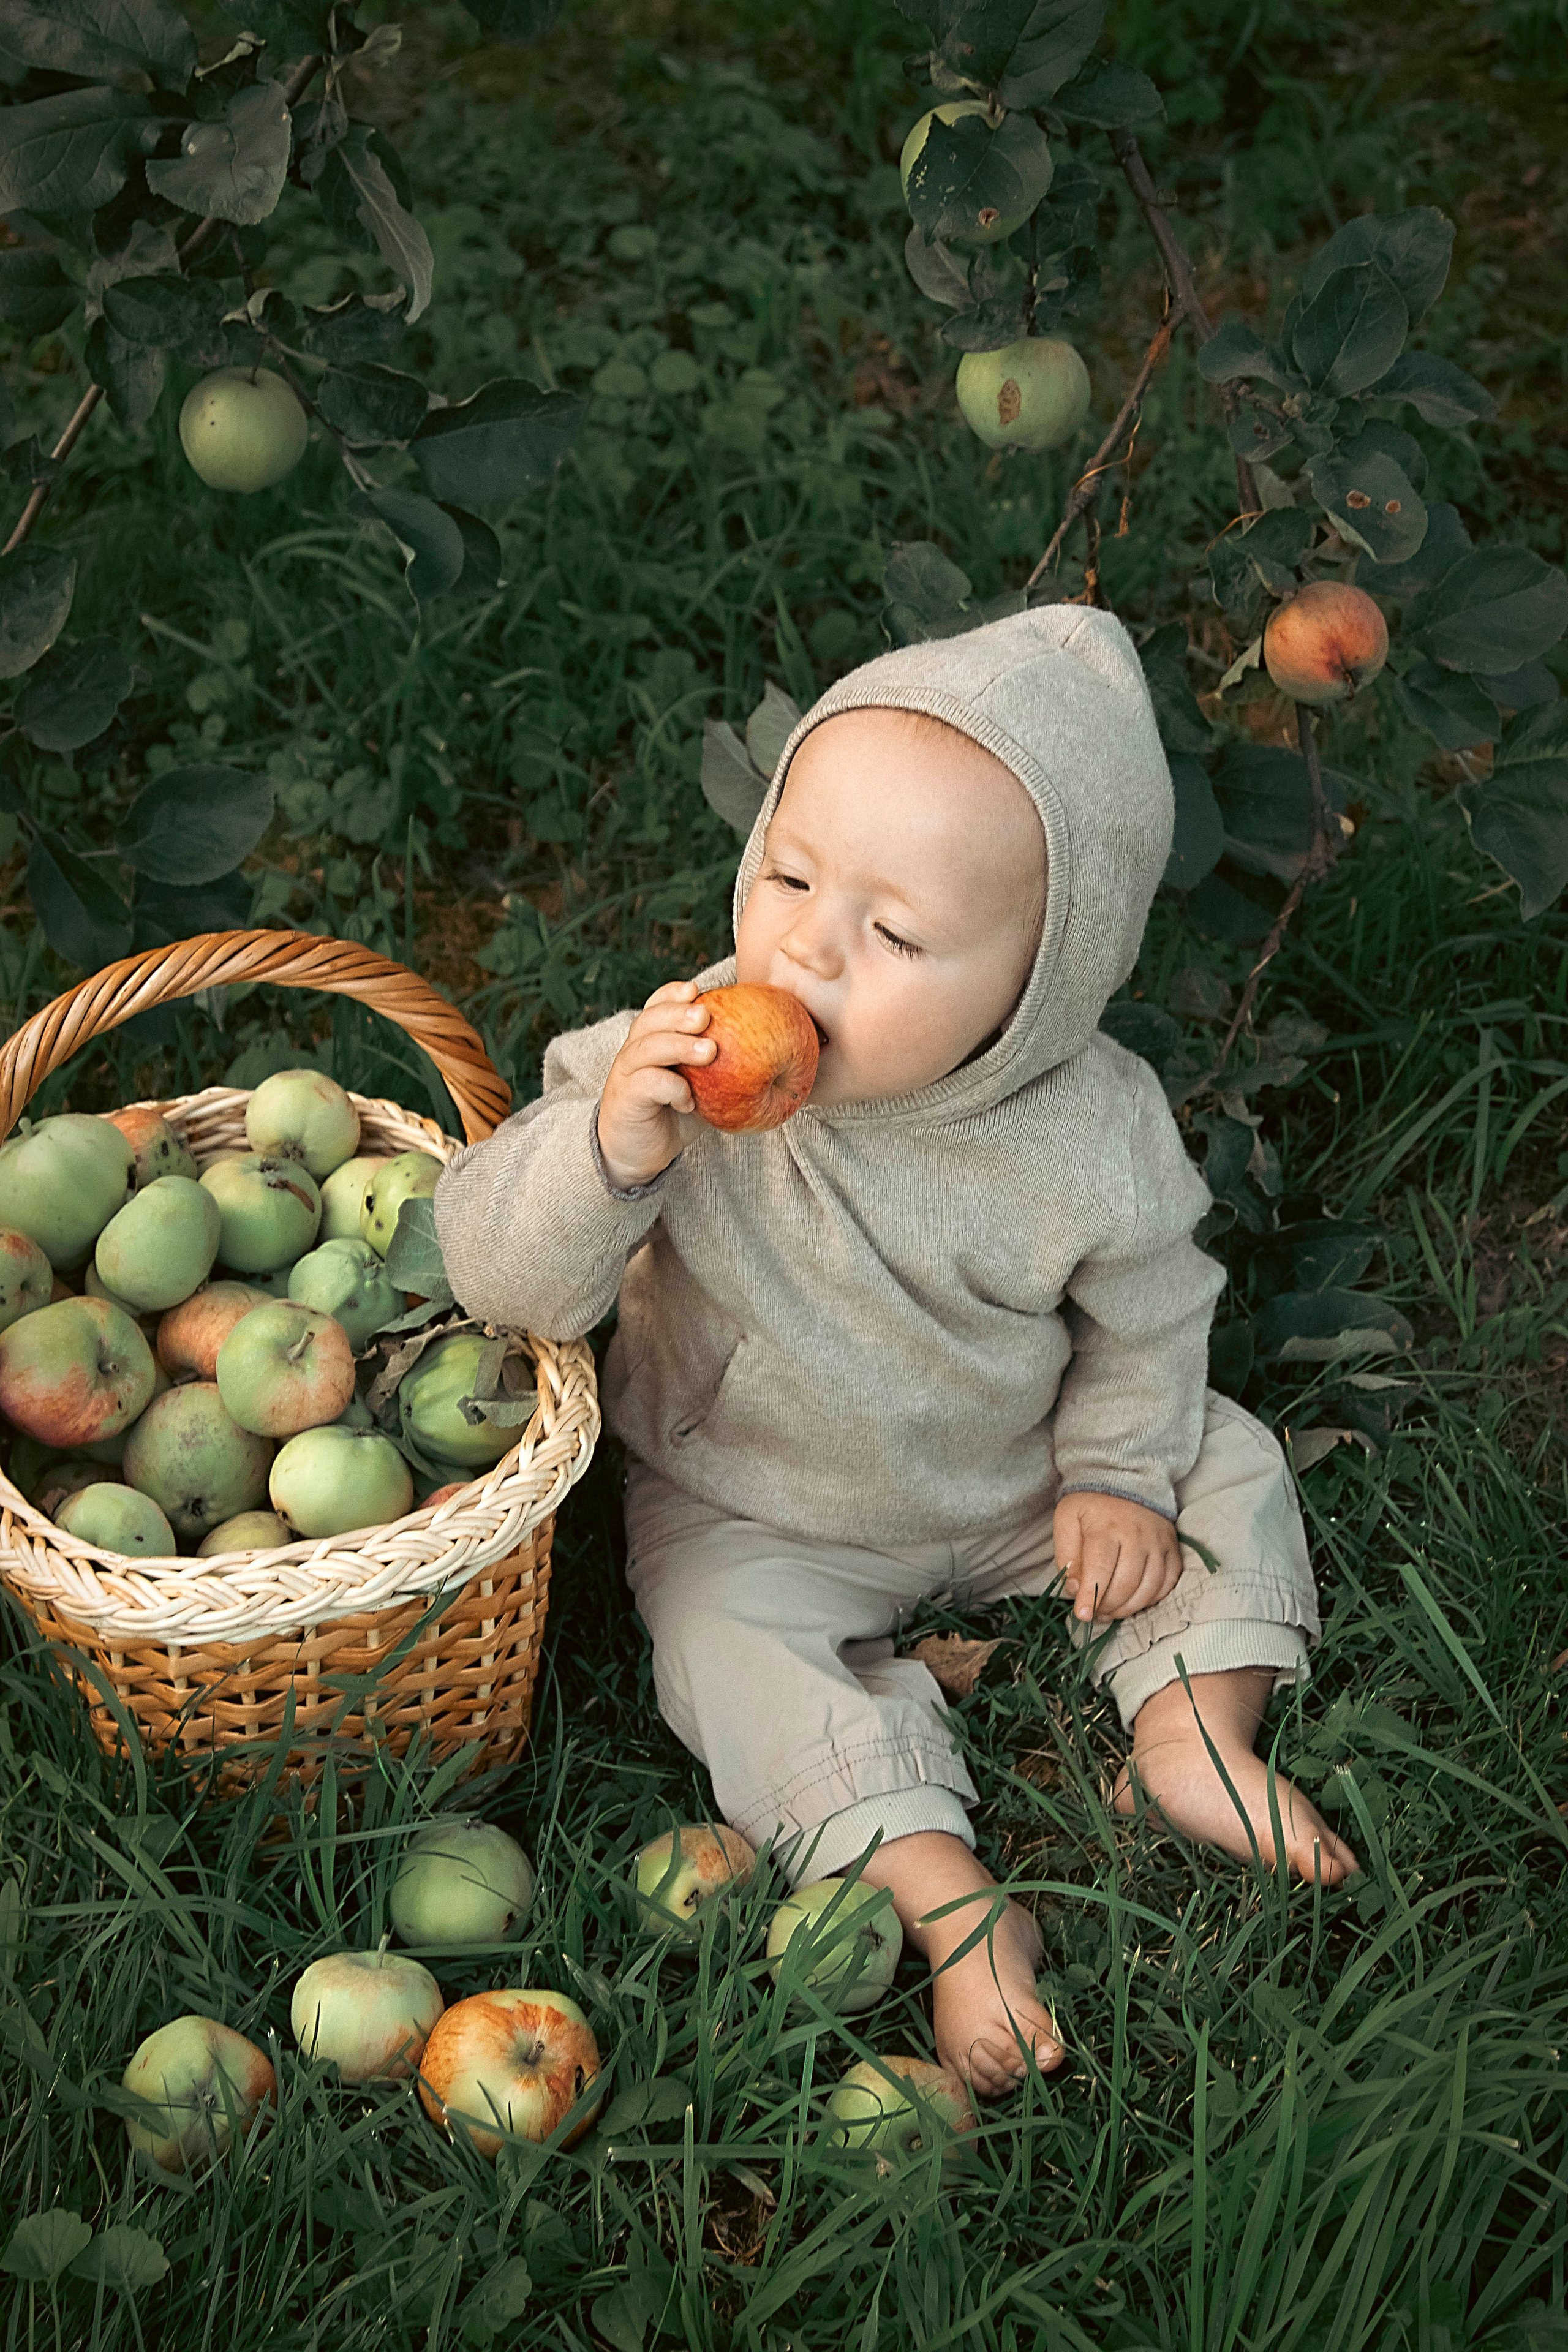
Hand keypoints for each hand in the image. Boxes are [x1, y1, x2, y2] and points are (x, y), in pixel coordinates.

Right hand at [596, 978, 713, 1188]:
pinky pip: (646, 1084)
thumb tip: (774, 1051)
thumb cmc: (674, 1114)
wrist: (637, 1153)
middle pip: (650, 1021)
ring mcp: (626, 1075)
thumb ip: (720, 1066)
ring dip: (679, 1046)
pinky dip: (671, 1088)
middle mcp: (635, 1052)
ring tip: (710, 1052)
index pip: (656, 1006)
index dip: (672, 994)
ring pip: (646, 1048)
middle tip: (707, 1017)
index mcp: (651, 1040)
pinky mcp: (625, 1100)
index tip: (696, 991)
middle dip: (678, 1014)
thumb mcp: (702, 1086)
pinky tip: (690, 1100)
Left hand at [1053, 1490, 1182, 1625]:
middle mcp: (1137, 1535)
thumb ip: (1066, 1555)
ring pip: (1149, 1587)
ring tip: (1112, 1611)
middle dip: (1109, 1606)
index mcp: (1107, 1527)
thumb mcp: (1067, 1520)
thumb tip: (1074, 1589)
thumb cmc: (1092, 1505)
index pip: (1100, 1569)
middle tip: (1096, 1613)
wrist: (1126, 1479)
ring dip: (1129, 1607)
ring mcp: (1159, 1542)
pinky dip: (1152, 1598)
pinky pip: (1168, 1582)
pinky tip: (1135, 1600)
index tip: (1083, 1615)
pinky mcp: (1172, 1548)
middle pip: (1126, 1583)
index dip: (1091, 1597)